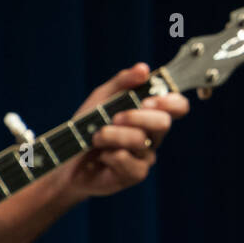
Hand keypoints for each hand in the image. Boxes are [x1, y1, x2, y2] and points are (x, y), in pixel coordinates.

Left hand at [49, 63, 190, 202]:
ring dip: (113, 135)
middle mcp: (152, 136)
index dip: (171, 102)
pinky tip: (101, 156)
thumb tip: (144, 69)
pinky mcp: (134, 174)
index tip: (149, 100)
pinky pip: (127, 160)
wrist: (65, 158)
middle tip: (115, 117)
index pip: (178, 107)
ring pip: (140, 141)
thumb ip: (123, 82)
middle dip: (136, 116)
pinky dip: (109, 154)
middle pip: (163, 123)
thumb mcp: (101, 98)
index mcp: (150, 114)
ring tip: (97, 137)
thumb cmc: (86, 127)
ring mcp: (145, 156)